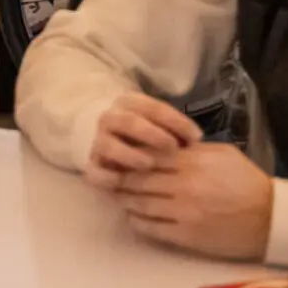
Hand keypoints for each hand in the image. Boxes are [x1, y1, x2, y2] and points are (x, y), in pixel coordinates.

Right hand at [81, 92, 202, 183]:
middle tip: (173, 148)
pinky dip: (107, 177)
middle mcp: (110, 118)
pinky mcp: (90, 163)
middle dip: (154, 135)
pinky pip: (95, 171)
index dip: (176, 122)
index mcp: (130, 103)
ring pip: (110, 146)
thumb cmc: (143, 132)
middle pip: (131, 123)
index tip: (196, 137)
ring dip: (131, 155)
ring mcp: (98, 141)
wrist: (102, 136)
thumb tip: (197, 140)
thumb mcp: (157, 122)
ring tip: (150, 164)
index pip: (154, 108)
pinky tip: (123, 184)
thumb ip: (175, 129)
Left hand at [105, 141, 273, 258]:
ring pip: (139, 204)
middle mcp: (183, 186)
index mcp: (193, 162)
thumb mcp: (223, 154)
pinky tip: (134, 216)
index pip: (148, 155)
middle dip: (120, 179)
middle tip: (109, 178)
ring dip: (125, 200)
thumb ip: (191, 150)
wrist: (270, 219)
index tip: (118, 156)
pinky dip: (137, 221)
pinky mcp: (184, 236)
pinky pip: (149, 228)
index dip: (129, 155)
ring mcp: (182, 213)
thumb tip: (163, 145)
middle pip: (137, 180)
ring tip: (119, 197)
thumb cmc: (247, 182)